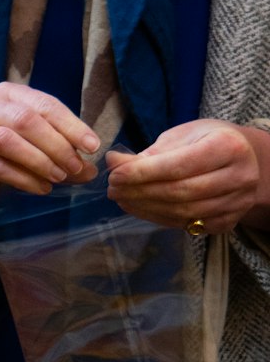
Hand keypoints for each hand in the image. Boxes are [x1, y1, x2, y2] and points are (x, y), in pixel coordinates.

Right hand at [0, 82, 98, 213]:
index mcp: (8, 94)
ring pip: (10, 141)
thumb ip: (59, 154)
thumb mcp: (31, 149)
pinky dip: (24, 179)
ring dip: (40, 160)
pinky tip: (41, 188)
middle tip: (77, 166)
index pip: (45, 105)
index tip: (92, 146)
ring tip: (59, 178)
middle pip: (28, 120)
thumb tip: (92, 170)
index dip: (72, 125)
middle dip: (57, 144)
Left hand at [106, 120, 268, 232]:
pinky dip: (158, 218)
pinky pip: (185, 225)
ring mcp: (235, 204)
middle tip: (113, 189)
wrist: (247, 161)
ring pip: (181, 212)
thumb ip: (152, 152)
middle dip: (140, 192)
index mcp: (227, 146)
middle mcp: (237, 176)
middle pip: (179, 192)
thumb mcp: (186, 136)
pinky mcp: (227, 223)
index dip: (143, 173)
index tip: (115, 174)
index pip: (178, 165)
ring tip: (122, 199)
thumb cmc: (210, 142)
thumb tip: (114, 163)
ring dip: (144, 208)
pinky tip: (140, 208)